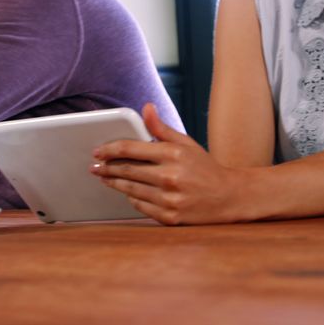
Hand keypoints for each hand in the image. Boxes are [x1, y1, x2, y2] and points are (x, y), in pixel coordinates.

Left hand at [90, 103, 248, 224]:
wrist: (229, 197)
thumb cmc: (205, 168)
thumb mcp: (186, 143)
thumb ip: (162, 128)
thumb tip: (146, 107)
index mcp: (173, 154)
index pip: (131, 149)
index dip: (109, 149)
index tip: (98, 151)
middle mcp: (170, 177)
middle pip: (127, 170)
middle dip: (107, 168)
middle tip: (95, 166)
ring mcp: (169, 199)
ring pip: (130, 189)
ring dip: (114, 183)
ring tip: (104, 178)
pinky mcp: (169, 217)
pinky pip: (140, 206)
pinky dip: (131, 198)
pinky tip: (127, 192)